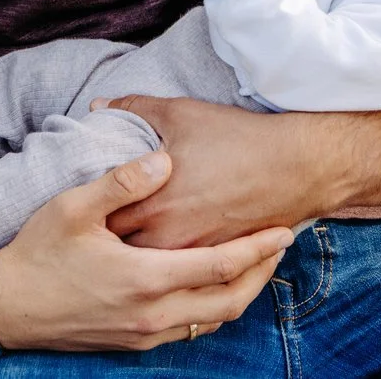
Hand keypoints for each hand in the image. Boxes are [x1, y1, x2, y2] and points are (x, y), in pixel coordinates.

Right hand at [0, 151, 289, 350]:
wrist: (7, 307)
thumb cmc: (39, 252)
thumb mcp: (73, 206)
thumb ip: (122, 182)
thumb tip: (163, 159)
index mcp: (145, 278)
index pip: (221, 266)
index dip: (258, 249)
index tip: (284, 230)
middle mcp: (153, 314)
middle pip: (230, 300)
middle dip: (263, 274)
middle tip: (281, 246)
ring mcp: (146, 333)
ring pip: (213, 319)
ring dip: (241, 292)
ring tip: (256, 263)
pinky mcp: (136, 342)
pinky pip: (190, 330)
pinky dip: (213, 308)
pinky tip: (213, 285)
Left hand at [100, 100, 344, 249]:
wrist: (296, 167)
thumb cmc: (236, 138)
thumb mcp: (180, 113)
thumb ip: (133, 108)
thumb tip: (98, 104)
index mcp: (154, 202)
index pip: (102, 222)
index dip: (91, 217)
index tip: (84, 209)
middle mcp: (170, 237)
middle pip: (122, 253)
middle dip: (108, 245)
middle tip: (96, 234)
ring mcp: (194, 254)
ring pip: (150, 270)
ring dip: (136, 260)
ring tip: (123, 249)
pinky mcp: (216, 260)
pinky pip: (182, 276)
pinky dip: (167, 269)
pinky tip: (159, 259)